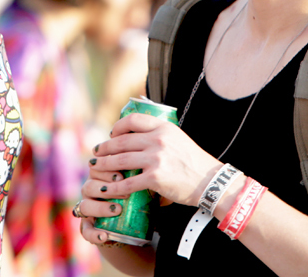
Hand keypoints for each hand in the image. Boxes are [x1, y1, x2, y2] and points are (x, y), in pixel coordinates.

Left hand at [82, 113, 222, 207]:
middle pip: (122, 141)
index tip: (111, 134)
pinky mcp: (155, 178)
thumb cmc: (194, 162)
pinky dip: (113, 186)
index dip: (118, 126)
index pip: (133, 120)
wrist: (211, 181)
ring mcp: (155, 159)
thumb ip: (159, 136)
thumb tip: (138, 138)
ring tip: (97, 166)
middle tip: (97, 151)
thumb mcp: (178, 139)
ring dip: (104, 164)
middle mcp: (158, 140)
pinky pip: (127, 182)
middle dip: (105, 146)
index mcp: (163, 128)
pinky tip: (106, 188)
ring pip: (120, 160)